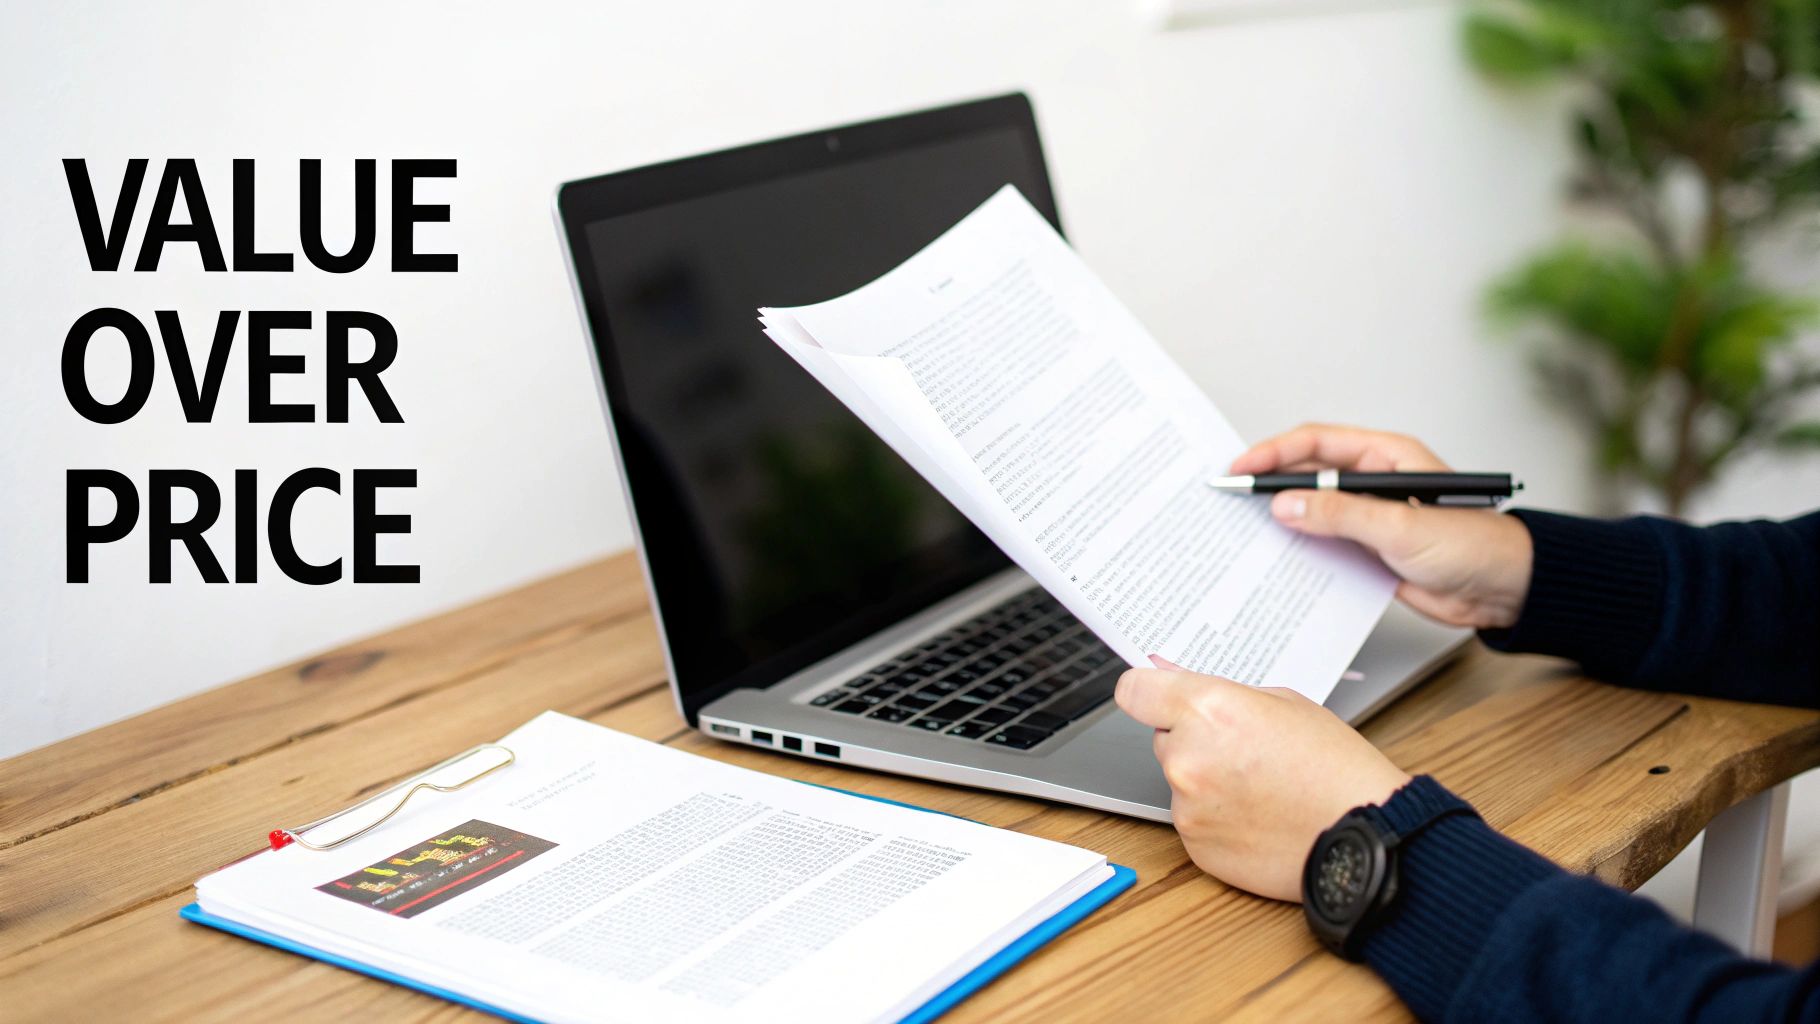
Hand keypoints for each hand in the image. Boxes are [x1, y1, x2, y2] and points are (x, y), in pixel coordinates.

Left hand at [1117, 659, 1409, 900]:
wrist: (1364, 835)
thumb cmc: (1335, 768)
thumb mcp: (1285, 704)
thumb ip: (1219, 691)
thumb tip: (1167, 673)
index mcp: (1209, 710)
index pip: (1133, 690)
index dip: (1146, 691)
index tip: (1154, 695)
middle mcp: (1188, 758)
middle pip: (1163, 737)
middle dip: (1192, 739)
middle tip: (1244, 750)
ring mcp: (1188, 806)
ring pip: (1179, 780)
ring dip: (1205, 780)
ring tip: (1260, 788)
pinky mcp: (1195, 846)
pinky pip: (1191, 819)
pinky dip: (1214, 817)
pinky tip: (1256, 817)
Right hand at [1231, 423, 1533, 629]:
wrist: (1505, 592)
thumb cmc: (1474, 546)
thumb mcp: (1401, 526)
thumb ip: (1342, 514)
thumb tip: (1287, 504)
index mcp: (1387, 457)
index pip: (1318, 444)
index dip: (1275, 453)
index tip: (1242, 469)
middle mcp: (1374, 482)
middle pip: (1308, 474)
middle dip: (1269, 484)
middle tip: (1231, 498)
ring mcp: (1370, 517)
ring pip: (1313, 510)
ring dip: (1283, 519)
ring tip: (1244, 529)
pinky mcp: (1369, 550)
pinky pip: (1325, 545)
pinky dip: (1301, 550)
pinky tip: (1279, 559)